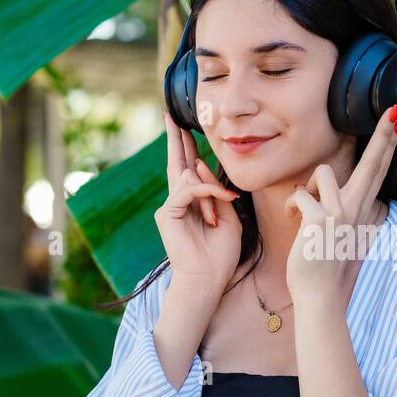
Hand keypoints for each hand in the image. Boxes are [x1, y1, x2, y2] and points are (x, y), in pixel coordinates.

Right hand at [156, 110, 242, 287]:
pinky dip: (207, 193)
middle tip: (171, 117)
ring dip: (211, 193)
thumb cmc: (220, 253)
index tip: (185, 128)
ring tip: (217, 219)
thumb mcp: (229, 216)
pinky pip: (189, 189)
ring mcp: (171, 206)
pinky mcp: (167, 213)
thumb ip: (217, 191)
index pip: (189, 168)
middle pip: (177, 163)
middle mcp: (179, 201)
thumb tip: (202, 165)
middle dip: (176, 140)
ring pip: (190, 177)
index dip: (187, 147)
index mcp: (193, 202)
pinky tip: (221, 205)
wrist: (208, 279)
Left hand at [284, 103, 396, 302]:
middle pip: (372, 163)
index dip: (387, 143)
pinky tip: (291, 221)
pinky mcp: (321, 221)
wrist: (318, 292)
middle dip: (383, 135)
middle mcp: (356, 208)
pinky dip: (289, 207)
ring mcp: (341, 214)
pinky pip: (299, 195)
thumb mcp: (336, 228)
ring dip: (306, 187)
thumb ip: (339, 205)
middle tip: (394, 110)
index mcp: (360, 208)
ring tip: (302, 210)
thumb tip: (330, 182)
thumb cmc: (322, 260)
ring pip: (322, 173)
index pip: (377, 169)